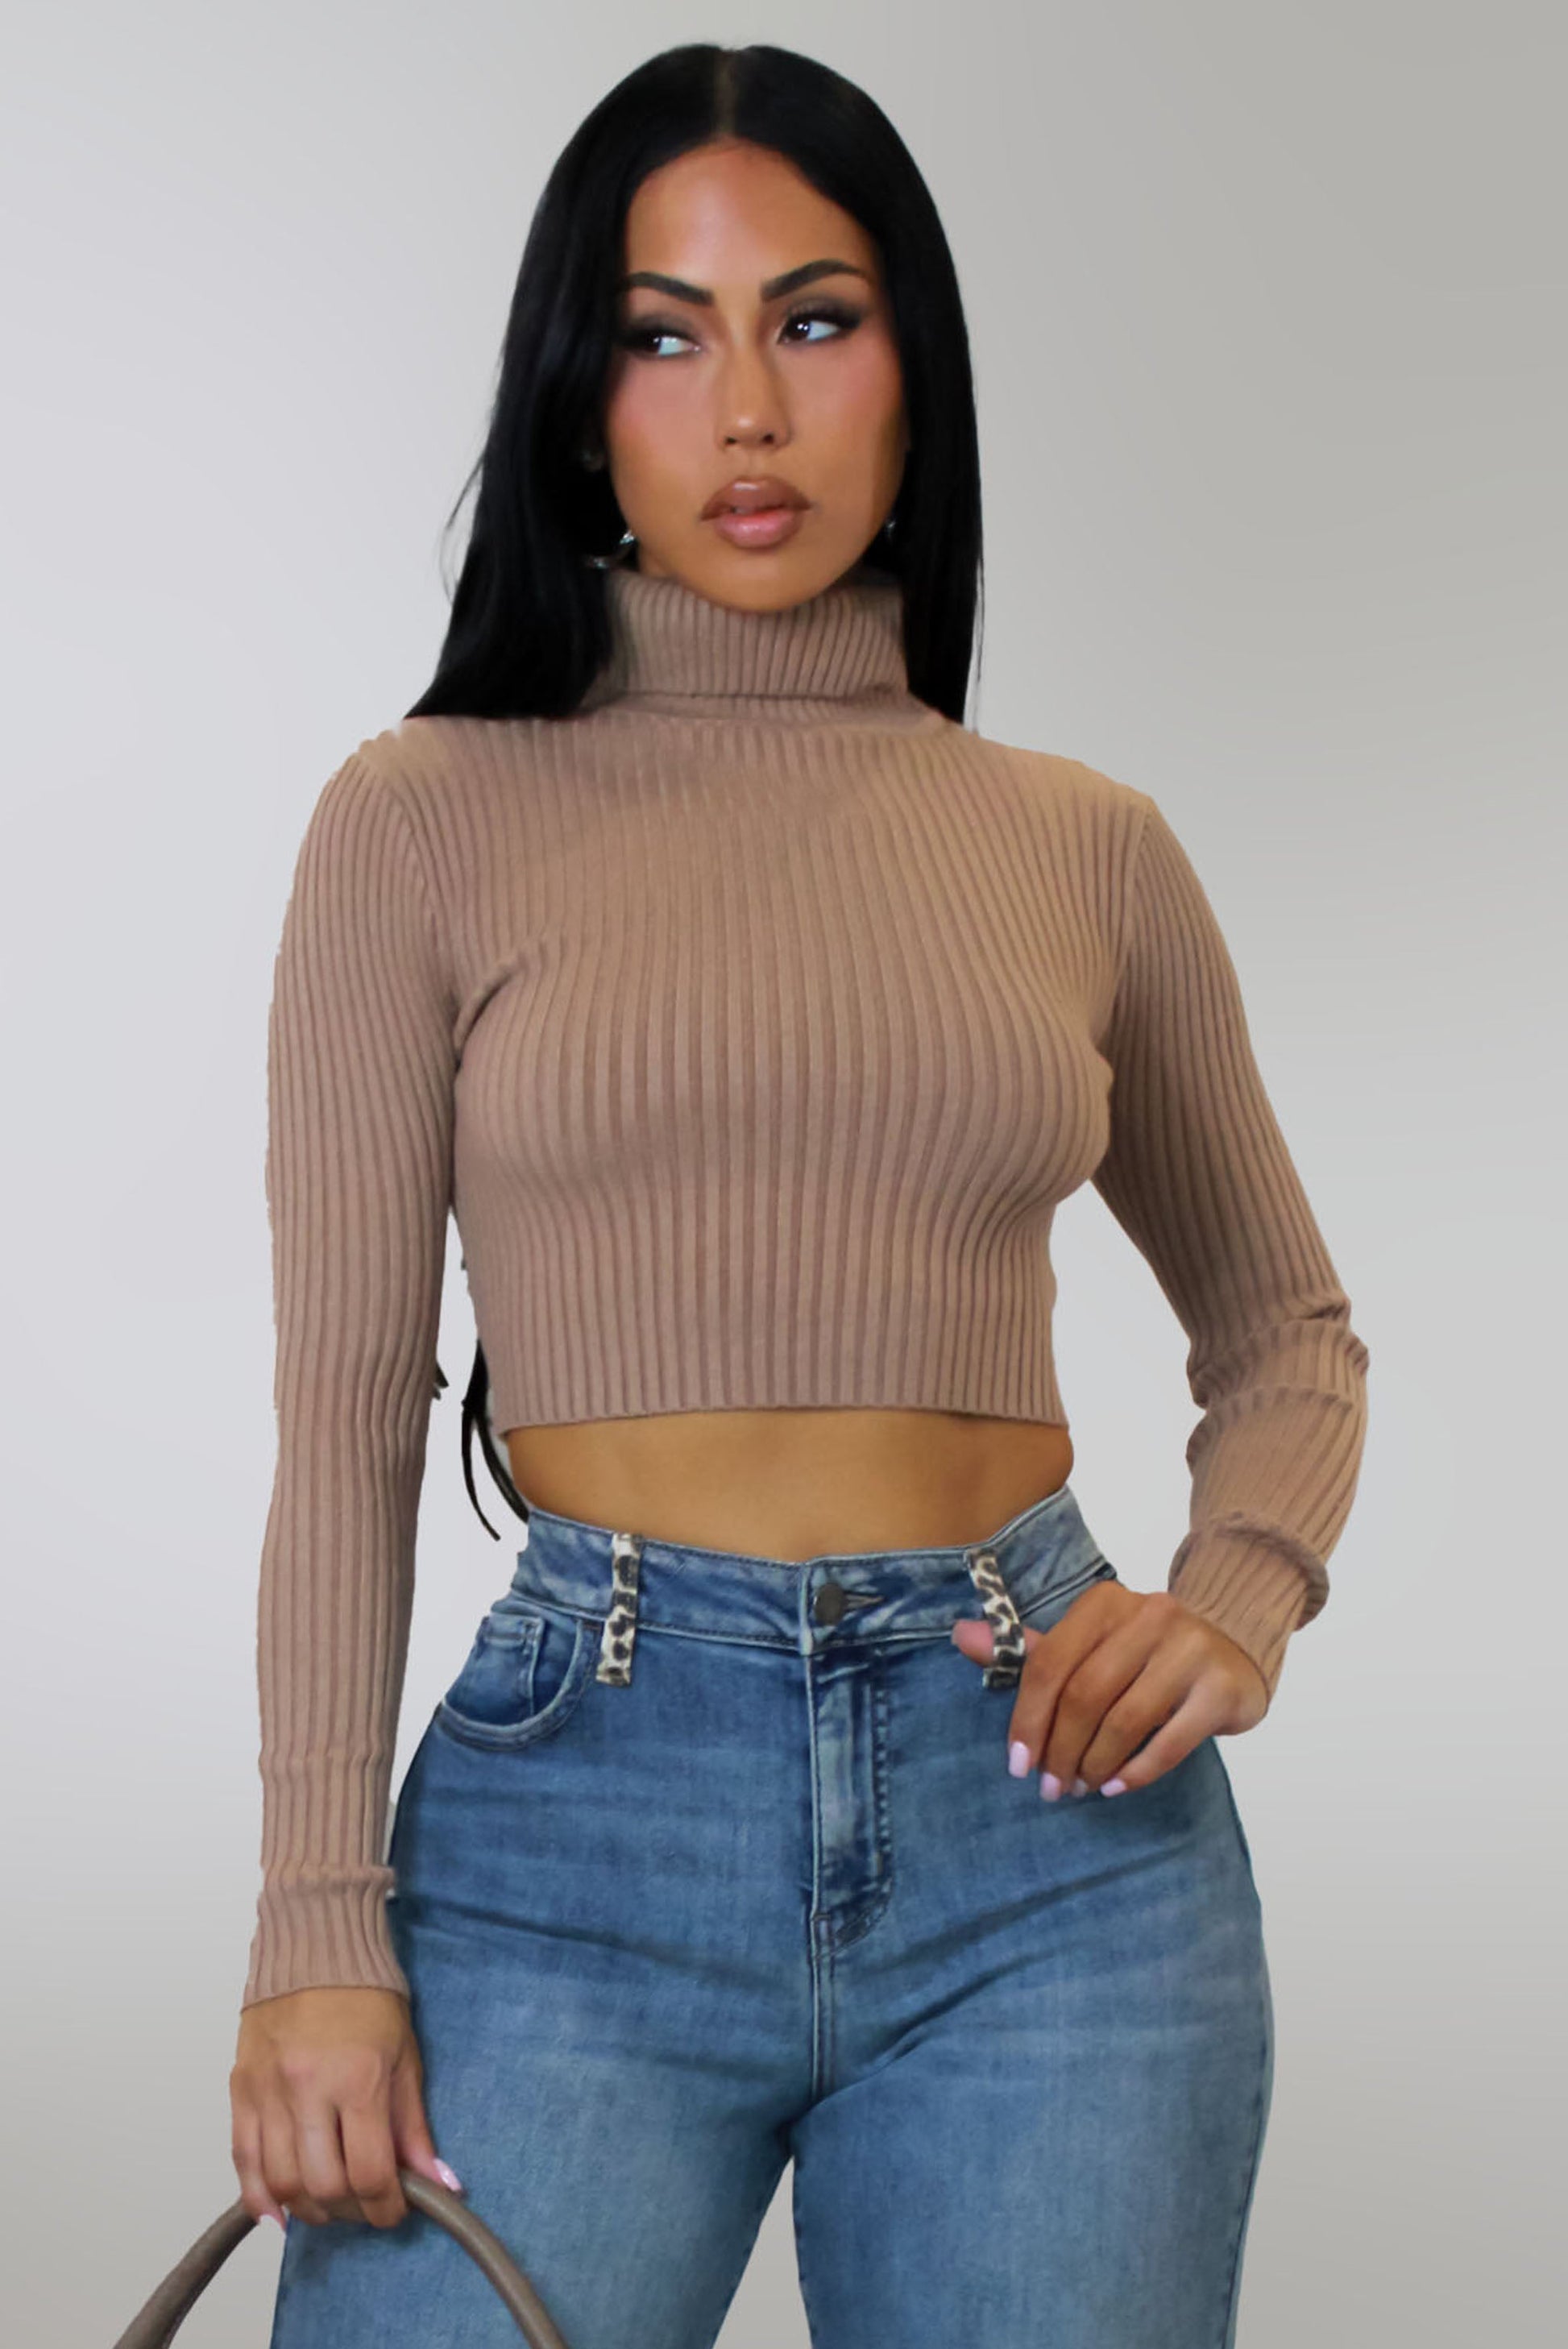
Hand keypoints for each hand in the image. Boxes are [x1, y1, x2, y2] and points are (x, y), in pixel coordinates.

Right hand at [230, 1985, 463, 2230]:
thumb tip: (438, 2183)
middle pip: (324, 2186)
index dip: (386, 2206)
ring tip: (331, 2203)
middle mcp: (308, 2089)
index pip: (371, 2172)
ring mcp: (269, 2092)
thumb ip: (414, 2126)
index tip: (395, 2209)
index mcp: (358, 2079)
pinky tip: (280, 2213)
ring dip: (310, 2209)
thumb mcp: (406, 2056)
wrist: (315, 1946)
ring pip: (282, 2183)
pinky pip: (243, 2161)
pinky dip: (260, 2198)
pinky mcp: (241, 2090)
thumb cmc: (366, 1997)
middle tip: (365, 2204)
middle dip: (351, 2210)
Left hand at [951, 1580, 1268, 1798]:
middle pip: (1085, 1694)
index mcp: (1105, 1603)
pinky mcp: (1221, 1687)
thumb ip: (1032, 1648)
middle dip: (1060, 1749)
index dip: (1028, 1719)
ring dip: (1094, 1763)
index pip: (1050, 1663)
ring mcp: (1190, 1649)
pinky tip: (1115, 1786)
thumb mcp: (1091, 1643)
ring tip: (1081, 1788)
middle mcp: (1149, 1616)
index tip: (1019, 1765)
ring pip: (1125, 1719)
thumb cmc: (1146, 1652)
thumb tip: (961, 1635)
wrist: (1234, 1645)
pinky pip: (1170, 1740)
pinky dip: (1136, 1771)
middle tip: (1052, 1787)